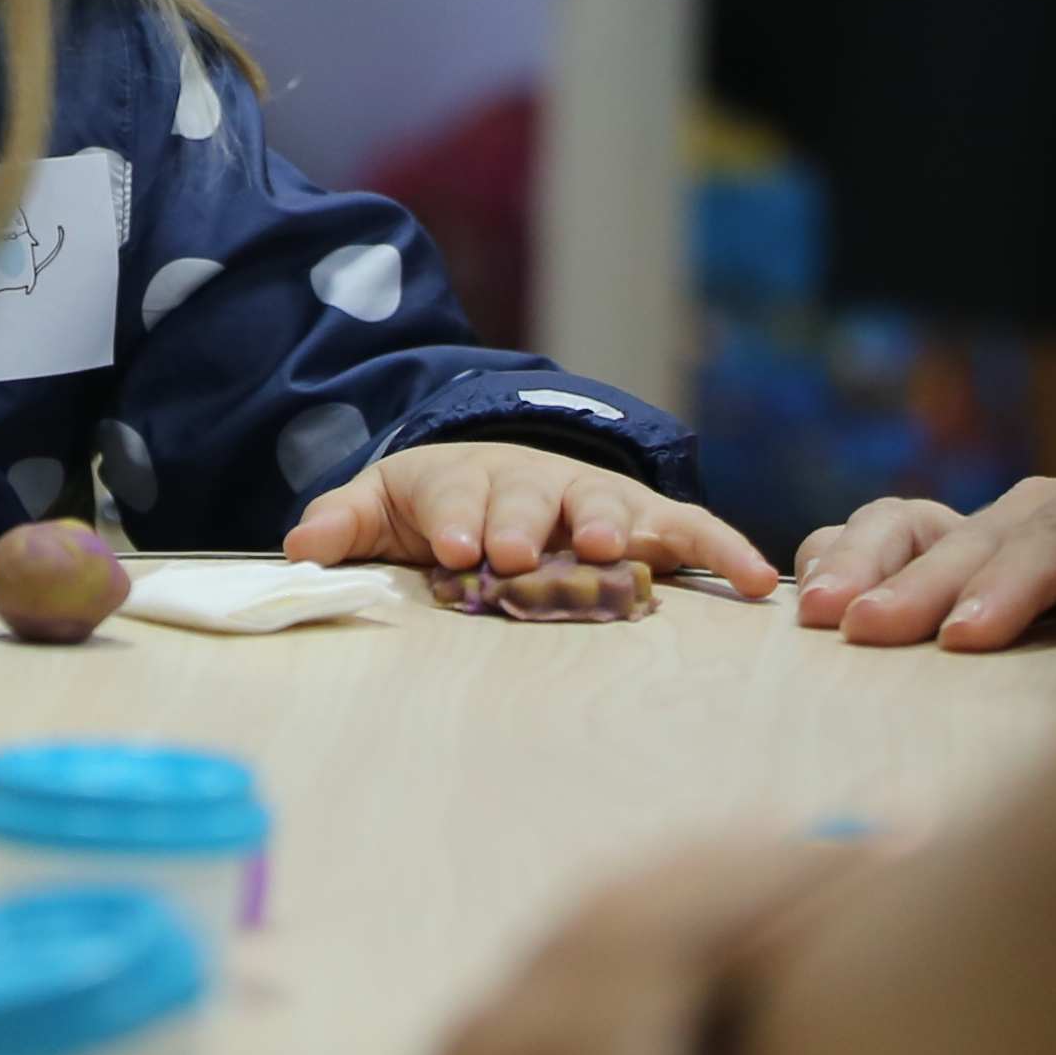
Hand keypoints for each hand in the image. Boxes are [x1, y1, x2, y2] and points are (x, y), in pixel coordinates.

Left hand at [292, 443, 783, 598]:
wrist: (499, 474)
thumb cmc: (438, 505)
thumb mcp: (381, 506)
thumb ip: (344, 524)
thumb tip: (300, 549)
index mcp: (464, 482)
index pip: (456, 501)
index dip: (459, 522)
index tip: (462, 550)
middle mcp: (535, 485)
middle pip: (532, 499)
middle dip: (527, 523)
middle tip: (523, 552)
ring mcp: (593, 502)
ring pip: (606, 508)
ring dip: (611, 527)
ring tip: (616, 552)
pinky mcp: (644, 523)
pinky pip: (688, 532)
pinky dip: (722, 550)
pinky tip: (756, 580)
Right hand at [786, 449, 1055, 649]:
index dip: (1013, 582)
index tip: (966, 639)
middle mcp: (1054, 499)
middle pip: (981, 535)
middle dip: (920, 585)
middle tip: (867, 635)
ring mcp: (997, 523)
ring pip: (916, 522)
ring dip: (862, 564)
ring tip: (820, 616)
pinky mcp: (956, 550)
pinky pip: (886, 537)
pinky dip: (842, 559)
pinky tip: (811, 603)